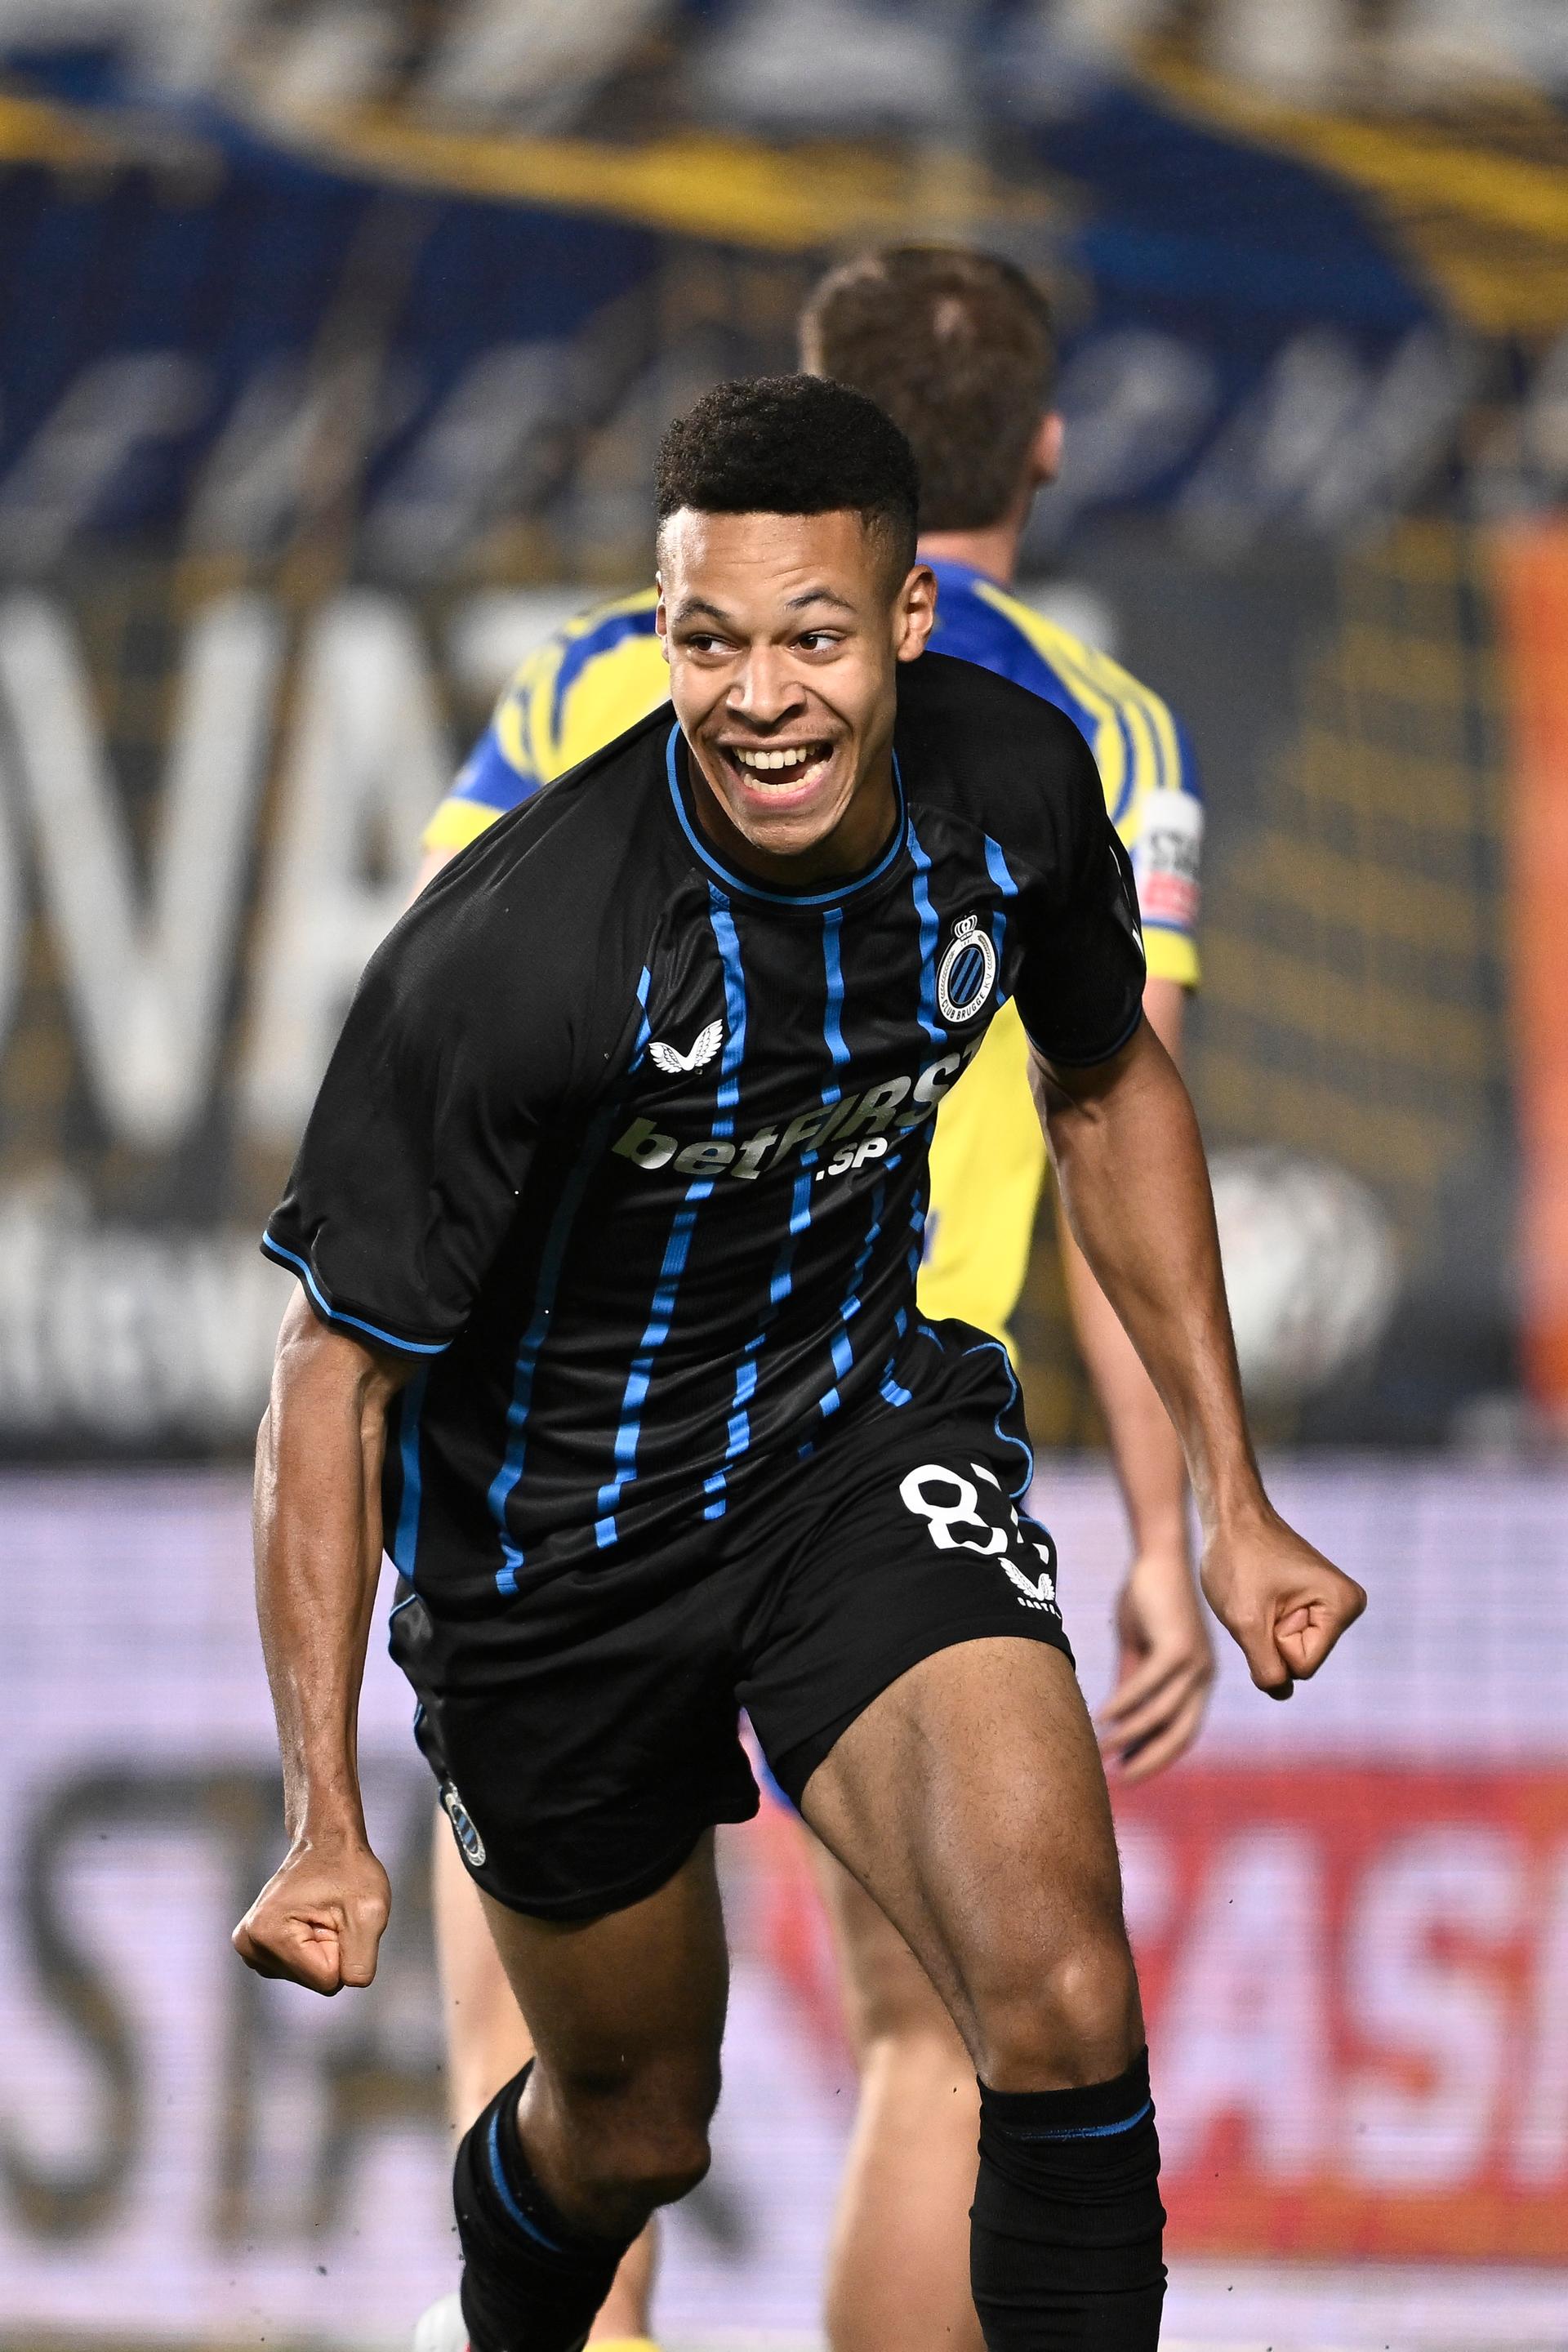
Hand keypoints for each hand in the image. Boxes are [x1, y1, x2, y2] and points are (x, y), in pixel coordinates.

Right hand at [233, 1830, 389, 1994]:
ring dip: (324, 1949)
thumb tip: (351, 1984)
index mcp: (269, 1934)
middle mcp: (250, 1945)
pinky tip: (311, 1919)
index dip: (344, 1949)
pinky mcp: (257, 1950)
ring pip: (308, 1977)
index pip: (328, 1979)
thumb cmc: (348, 1870)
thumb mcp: (370, 1911)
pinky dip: (313, 1949)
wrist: (326, 1843)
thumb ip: (362, 1959)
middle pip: (315, 1981)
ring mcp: (250, 1949)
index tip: (339, 1916)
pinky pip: (300, 1970)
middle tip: (332, 1914)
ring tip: (322, 1914)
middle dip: (333, 1950)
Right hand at [1097, 1549, 1214, 1782]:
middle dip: (1151, 1760)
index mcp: (1198, 1679)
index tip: (1129, 1771)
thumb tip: (1121, 1719)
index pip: (1182, 1730)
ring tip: (1103, 1750)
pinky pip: (1148, 1686)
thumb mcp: (1139, 1647)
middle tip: (1122, 1780)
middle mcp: (1203, 1676)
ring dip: (1130, 1735)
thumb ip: (1134, 1681)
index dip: (1156, 1753)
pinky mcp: (1178, 1647)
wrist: (1158, 1555)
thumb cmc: (1148, 1597)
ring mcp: (1194, 1663)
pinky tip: (1103, 1716)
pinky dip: (1124, 1704)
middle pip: (1180, 1733)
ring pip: (1162, 1713)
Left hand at [1201, 1505, 1365, 1698]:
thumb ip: (1266, 1668)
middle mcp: (1347, 1606)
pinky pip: (1287, 1639)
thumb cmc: (1236, 1559)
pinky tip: (1263, 1595)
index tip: (1266, 1601)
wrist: (1231, 1517)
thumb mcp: (1245, 1621)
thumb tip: (1282, 1694)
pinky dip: (1266, 1624)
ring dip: (1265, 1632)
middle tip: (1260, 1596)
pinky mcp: (1315, 1606)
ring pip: (1291, 1654)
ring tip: (1260, 1594)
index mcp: (1343, 1605)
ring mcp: (1332, 1607)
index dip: (1272, 1641)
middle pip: (1300, 1663)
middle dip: (1269, 1638)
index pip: (1302, 1667)